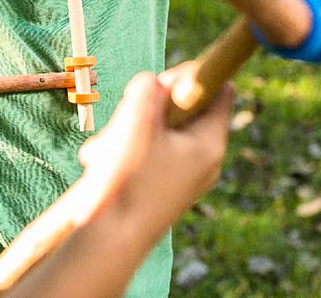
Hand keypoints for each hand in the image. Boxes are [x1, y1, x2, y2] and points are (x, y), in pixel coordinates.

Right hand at [75, 68, 233, 233]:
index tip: (162, 84)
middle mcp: (202, 160)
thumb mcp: (138, 121)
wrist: (108, 243)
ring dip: (127, 128)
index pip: (220, 89)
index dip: (191, 77)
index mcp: (210, 144)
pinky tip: (100, 161)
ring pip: (157, 130)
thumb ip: (147, 89)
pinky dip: (122, 150)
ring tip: (105, 148)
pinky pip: (145, 153)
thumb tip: (153, 83)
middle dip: (148, 106)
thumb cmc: (129, 180)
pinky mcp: (160, 187)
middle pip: (183, 108)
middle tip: (127, 117)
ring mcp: (181, 176)